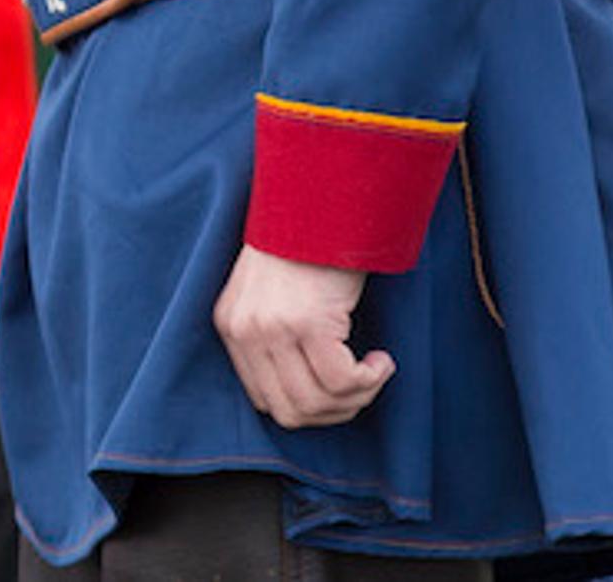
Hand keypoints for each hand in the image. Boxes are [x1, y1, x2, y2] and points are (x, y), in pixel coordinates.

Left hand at [212, 243, 393, 428]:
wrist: (321, 200)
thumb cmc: (307, 246)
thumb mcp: (271, 293)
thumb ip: (273, 337)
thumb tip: (307, 397)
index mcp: (231, 325)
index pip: (263, 400)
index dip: (307, 406)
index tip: (336, 388)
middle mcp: (245, 330)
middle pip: (290, 411)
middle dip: (334, 412)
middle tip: (361, 386)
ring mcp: (273, 328)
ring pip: (318, 403)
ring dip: (357, 397)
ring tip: (373, 369)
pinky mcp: (307, 323)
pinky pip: (343, 382)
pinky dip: (371, 379)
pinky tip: (381, 359)